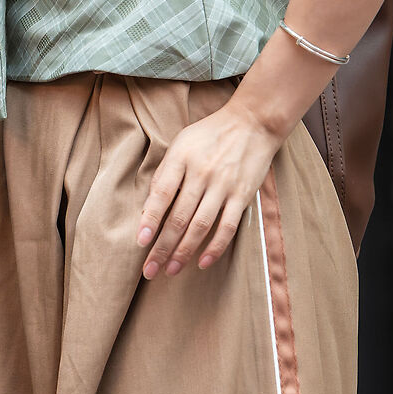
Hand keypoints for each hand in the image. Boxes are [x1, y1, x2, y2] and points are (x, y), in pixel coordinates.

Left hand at [136, 105, 281, 278]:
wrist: (252, 122)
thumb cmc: (209, 135)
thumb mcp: (180, 144)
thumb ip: (165, 174)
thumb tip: (149, 208)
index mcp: (180, 158)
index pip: (161, 194)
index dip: (149, 220)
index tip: (140, 242)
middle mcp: (201, 173)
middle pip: (178, 217)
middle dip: (162, 247)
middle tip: (149, 270)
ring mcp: (223, 185)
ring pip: (200, 226)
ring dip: (183, 252)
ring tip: (169, 271)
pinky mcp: (243, 195)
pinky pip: (227, 227)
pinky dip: (215, 247)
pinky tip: (201, 263)